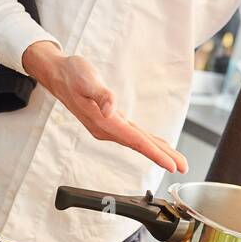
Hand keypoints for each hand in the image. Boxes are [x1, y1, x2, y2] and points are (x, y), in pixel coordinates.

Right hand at [22, 41, 188, 172]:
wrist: (57, 74)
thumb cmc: (72, 74)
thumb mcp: (86, 79)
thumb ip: (100, 94)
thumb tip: (111, 109)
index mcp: (103, 121)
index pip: (135, 141)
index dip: (155, 153)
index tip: (171, 164)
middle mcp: (106, 128)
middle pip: (139, 145)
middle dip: (162, 156)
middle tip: (183, 167)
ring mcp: (107, 126)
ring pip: (137, 142)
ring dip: (157, 151)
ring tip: (175, 160)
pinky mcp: (110, 121)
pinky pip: (132, 135)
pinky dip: (146, 142)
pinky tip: (155, 145)